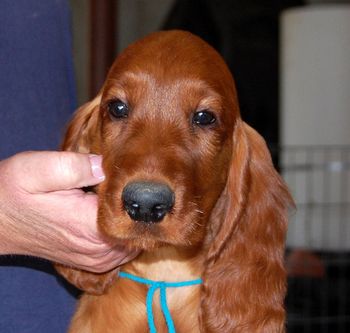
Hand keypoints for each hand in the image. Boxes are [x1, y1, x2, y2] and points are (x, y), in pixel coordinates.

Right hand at [0, 151, 137, 272]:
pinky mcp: (91, 260)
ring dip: (133, 222)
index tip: (138, 178)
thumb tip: (108, 164)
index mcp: (87, 225)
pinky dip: (126, 235)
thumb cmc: (14, 191)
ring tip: (125, 199)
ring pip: (133, 242)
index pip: (134, 213)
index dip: (139, 193)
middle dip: (140, 208)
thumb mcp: (38, 169)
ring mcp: (94, 258)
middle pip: (137, 229)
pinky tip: (117, 216)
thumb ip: (76, 166)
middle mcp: (95, 248)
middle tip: (134, 186)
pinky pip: (123, 251)